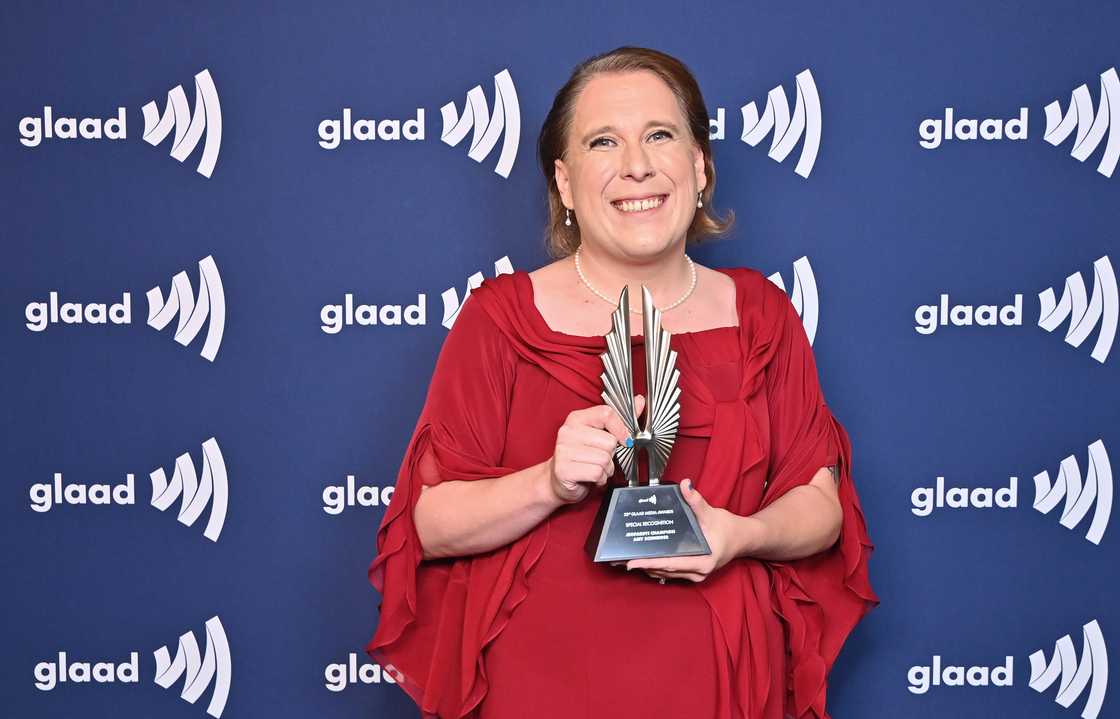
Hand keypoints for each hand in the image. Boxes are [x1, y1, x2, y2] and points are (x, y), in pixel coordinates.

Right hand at [547, 395, 644, 503]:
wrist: (557, 479)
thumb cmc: (581, 457)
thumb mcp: (599, 435)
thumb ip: (620, 420)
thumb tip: (639, 401)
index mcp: (576, 418)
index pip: (606, 413)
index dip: (621, 429)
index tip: (623, 439)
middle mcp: (568, 431)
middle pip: (609, 442)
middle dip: (611, 455)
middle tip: (600, 458)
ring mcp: (564, 450)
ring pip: (605, 459)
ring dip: (606, 469)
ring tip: (595, 468)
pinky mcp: (564, 469)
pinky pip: (597, 473)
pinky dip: (600, 479)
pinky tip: (591, 477)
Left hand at [624, 479, 744, 582]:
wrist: (743, 538)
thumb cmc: (729, 528)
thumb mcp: (712, 513)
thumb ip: (696, 501)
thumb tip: (685, 485)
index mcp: (703, 561)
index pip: (670, 563)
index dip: (650, 563)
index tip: (632, 563)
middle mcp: (699, 572)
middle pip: (665, 571)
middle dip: (644, 566)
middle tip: (623, 560)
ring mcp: (696, 574)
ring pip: (667, 574)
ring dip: (649, 568)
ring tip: (629, 561)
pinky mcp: (693, 572)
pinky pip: (672, 572)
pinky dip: (658, 567)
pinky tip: (645, 561)